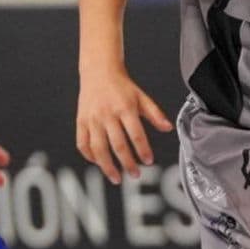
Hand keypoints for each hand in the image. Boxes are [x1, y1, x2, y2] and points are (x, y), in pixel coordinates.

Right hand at [76, 67, 171, 183]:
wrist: (99, 71)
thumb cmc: (121, 85)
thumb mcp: (141, 96)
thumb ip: (155, 114)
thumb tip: (168, 128)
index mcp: (125, 108)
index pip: (136, 135)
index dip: (143, 150)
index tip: (149, 161)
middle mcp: (107, 114)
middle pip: (118, 145)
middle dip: (127, 164)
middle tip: (135, 175)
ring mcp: (92, 119)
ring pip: (98, 149)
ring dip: (107, 167)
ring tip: (116, 178)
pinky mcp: (81, 121)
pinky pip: (82, 144)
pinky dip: (90, 156)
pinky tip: (98, 162)